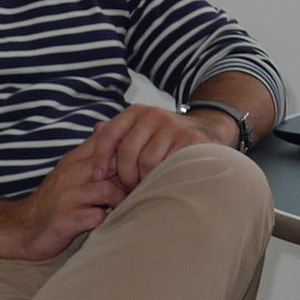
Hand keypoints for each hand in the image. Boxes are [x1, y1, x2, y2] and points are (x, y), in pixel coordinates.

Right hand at [0, 154, 127, 262]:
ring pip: (107, 190)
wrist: (22, 228)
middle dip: (129, 175)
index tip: (137, 163)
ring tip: (122, 206)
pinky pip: (97, 216)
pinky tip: (105, 221)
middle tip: (137, 186)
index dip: (127, 150)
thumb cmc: (53, 200)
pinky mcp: (66, 221)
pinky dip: (105, 220)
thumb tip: (104, 125)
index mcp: (72, 160)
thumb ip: (88, 151)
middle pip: (111, 164)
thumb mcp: (68, 170)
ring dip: (120, 199)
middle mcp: (69, 175)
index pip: (106, 142)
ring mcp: (67, 198)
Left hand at [81, 103, 238, 193]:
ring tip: (146, 186)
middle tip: (128, 187)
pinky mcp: (190, 140)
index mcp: (136, 111)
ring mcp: (173, 126)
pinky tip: (161, 183)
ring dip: (144, 180)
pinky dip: (161, 179)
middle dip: (124, 175)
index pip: (109, 133)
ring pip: (147, 162)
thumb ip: (117, 133)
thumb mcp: (139, 130)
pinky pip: (167, 167)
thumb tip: (94, 130)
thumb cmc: (164, 138)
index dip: (100, 157)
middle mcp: (153, 114)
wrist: (206, 131)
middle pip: (127, 151)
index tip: (98, 177)